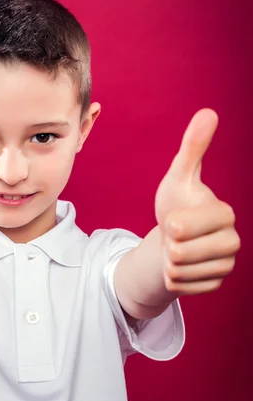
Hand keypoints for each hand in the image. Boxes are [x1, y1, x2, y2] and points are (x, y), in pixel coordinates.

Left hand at [154, 108, 240, 294]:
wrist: (175, 236)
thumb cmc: (177, 202)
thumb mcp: (179, 176)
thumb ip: (193, 148)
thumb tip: (208, 112)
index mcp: (224, 213)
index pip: (179, 228)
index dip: (169, 224)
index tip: (173, 218)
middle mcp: (232, 241)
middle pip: (178, 253)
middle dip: (167, 245)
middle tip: (175, 236)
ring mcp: (226, 266)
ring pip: (177, 272)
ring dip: (168, 262)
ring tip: (177, 249)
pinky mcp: (215, 285)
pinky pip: (179, 287)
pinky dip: (172, 278)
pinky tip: (180, 266)